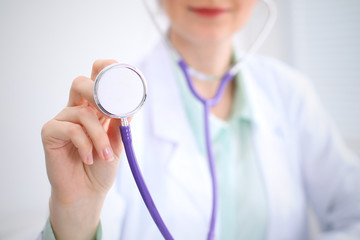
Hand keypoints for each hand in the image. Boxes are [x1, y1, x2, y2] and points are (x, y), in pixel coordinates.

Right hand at [41, 60, 127, 238]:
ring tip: (105, 155)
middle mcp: (77, 110)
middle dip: (97, 91)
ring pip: (82, 112)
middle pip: (80, 82)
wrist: (88, 192)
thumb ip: (121, 121)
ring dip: (99, 136)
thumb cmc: (102, 166)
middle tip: (110, 112)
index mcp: (95, 109)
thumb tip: (131, 101)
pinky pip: (70, 129)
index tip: (120, 72)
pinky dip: (85, 144)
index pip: (96, 80)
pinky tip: (89, 158)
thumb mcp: (118, 142)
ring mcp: (63, 120)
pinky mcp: (51, 133)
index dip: (105, 69)